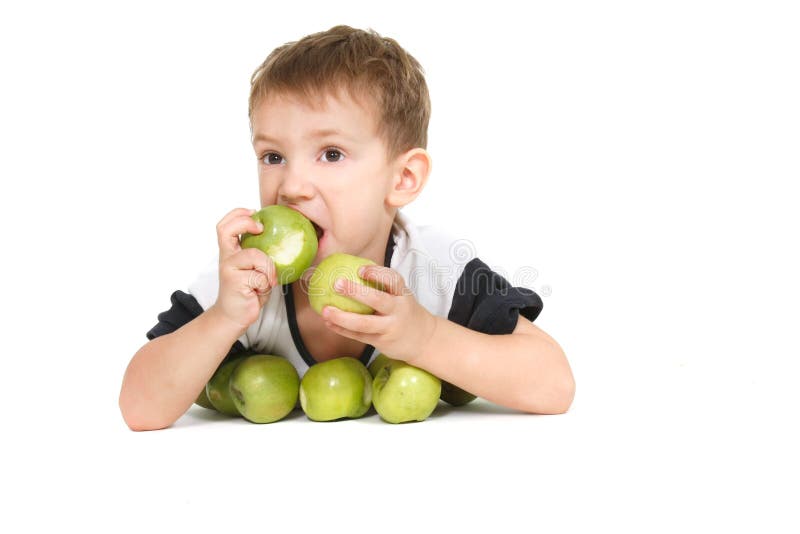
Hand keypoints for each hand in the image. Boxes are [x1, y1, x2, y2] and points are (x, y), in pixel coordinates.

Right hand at [210, 208, 276, 332]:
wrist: (235, 316)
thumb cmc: (249, 291)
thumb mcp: (257, 270)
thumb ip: (262, 255)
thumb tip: (287, 240)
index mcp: (231, 252)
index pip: (225, 226)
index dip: (238, 214)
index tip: (254, 213)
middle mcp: (226, 257)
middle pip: (226, 230)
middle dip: (245, 223)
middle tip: (261, 229)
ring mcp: (229, 268)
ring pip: (257, 256)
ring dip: (268, 270)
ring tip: (265, 281)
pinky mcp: (234, 281)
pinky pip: (261, 276)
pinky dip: (265, 284)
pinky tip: (258, 292)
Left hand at [320, 265, 436, 363]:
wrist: (424, 340)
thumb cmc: (404, 311)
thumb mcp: (400, 295)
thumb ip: (381, 285)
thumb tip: (349, 267)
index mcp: (402, 294)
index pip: (393, 280)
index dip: (377, 274)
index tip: (360, 269)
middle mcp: (398, 310)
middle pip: (378, 300)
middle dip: (356, 292)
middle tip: (336, 284)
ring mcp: (390, 327)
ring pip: (364, 323)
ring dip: (342, 317)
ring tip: (325, 310)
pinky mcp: (382, 342)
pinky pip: (359, 336)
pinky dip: (342, 330)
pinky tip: (329, 323)